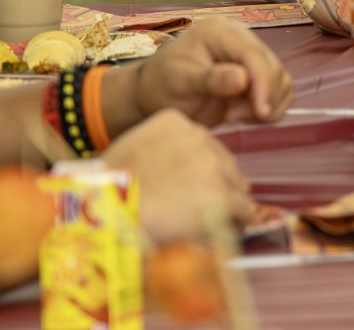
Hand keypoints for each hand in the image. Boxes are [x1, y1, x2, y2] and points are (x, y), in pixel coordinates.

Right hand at [99, 110, 253, 243]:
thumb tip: (169, 173)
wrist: (110, 210)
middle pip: (224, 163)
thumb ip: (158, 151)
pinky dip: (238, 221)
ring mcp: (213, 166)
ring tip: (215, 221)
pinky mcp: (223, 195)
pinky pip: (244, 210)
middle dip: (217, 184)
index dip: (200, 169)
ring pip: (237, 186)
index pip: (202, 144)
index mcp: (175, 122)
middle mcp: (200, 137)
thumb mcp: (131, 150)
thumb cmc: (109, 187)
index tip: (191, 186)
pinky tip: (228, 230)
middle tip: (203, 207)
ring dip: (229, 203)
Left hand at [132, 19, 294, 126]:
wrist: (156, 93)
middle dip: (262, 97)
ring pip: (281, 80)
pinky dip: (270, 108)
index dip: (264, 83)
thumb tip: (242, 79)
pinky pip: (279, 91)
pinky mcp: (255, 75)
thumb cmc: (162, 84)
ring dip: (267, 104)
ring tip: (234, 116)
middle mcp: (240, 38)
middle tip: (232, 117)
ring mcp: (249, 56)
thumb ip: (210, 80)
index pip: (254, 54)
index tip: (261, 112)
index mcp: (220, 32)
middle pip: (272, 66)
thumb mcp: (180, 82)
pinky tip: (243, 115)